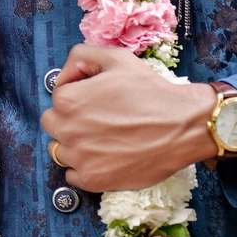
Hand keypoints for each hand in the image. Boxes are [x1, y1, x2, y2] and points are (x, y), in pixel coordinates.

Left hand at [40, 46, 217, 193]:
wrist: (182, 126)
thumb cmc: (150, 91)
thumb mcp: (116, 58)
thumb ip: (82, 56)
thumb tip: (65, 76)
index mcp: (68, 100)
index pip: (57, 98)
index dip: (78, 96)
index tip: (98, 99)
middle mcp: (67, 130)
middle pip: (53, 125)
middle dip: (70, 121)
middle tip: (99, 120)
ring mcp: (78, 158)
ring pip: (60, 151)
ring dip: (76, 145)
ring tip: (104, 139)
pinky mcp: (92, 180)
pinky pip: (72, 175)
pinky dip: (85, 168)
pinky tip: (106, 157)